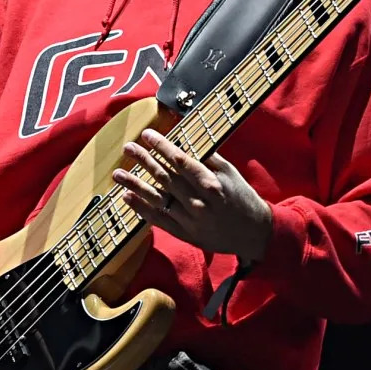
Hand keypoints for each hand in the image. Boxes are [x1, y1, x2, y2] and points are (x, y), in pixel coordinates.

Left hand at [113, 129, 272, 260]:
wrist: (253, 233)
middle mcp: (198, 203)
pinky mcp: (185, 234)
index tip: (147, 135)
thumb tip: (186, 141)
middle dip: (144, 161)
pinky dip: (142, 210)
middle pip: (165, 178)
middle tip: (128, 148)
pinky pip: (159, 221)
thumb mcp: (231, 173)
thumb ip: (208, 158)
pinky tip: (127, 198)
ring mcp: (190, 220)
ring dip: (135, 185)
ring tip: (117, 174)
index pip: (181, 161)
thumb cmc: (242, 198)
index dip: (162, 147)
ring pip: (157, 199)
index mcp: (211, 184)